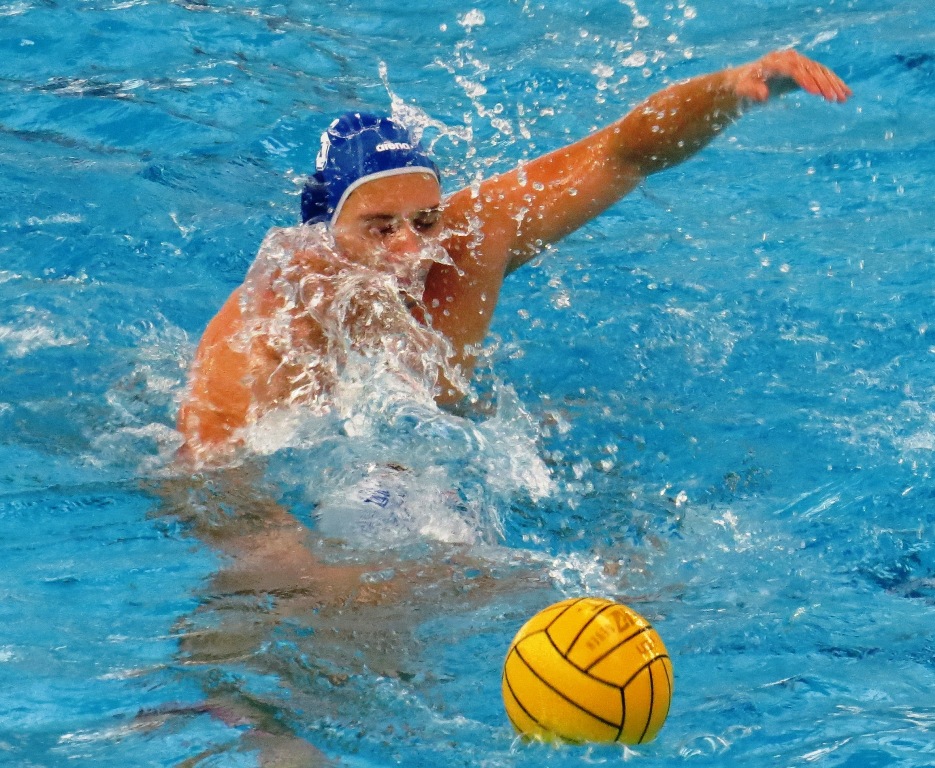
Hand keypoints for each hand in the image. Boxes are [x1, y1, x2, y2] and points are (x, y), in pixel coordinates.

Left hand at [732, 49, 851, 102]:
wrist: (747, 78)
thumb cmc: (744, 85)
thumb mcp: (743, 89)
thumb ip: (752, 91)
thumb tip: (763, 95)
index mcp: (775, 62)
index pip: (794, 69)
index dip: (806, 80)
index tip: (816, 93)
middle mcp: (790, 58)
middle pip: (811, 69)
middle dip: (824, 84)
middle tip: (835, 98)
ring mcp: (799, 62)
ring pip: (820, 71)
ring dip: (833, 84)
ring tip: (844, 98)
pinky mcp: (805, 68)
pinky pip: (823, 74)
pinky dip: (834, 83)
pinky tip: (846, 93)